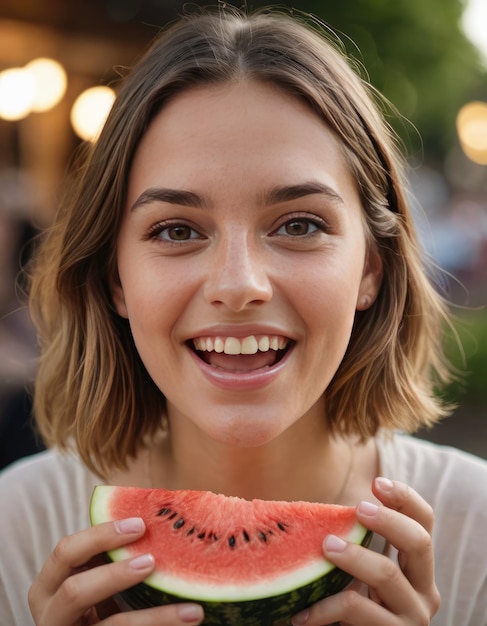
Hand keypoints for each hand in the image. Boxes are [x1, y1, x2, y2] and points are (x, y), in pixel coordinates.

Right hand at [28, 517, 203, 625]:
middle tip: (153, 562)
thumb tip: (160, 514)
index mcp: (48, 584)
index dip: (101, 535)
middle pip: (75, 591)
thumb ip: (110, 554)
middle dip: (116, 575)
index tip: (140, 524)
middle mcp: (51, 614)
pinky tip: (188, 621)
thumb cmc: (96, 599)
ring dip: (156, 618)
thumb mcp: (94, 576)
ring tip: (193, 611)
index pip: (66, 551)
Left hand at [292, 477, 439, 624]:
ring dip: (354, 557)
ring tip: (326, 546)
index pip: (424, 522)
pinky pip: (357, 609)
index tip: (376, 483)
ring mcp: (413, 617)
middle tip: (357, 509)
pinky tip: (302, 612)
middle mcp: (425, 590)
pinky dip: (326, 606)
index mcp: (417, 566)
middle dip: (388, 521)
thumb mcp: (358, 569)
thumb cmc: (351, 604)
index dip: (405, 498)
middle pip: (419, 542)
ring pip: (388, 575)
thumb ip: (356, 540)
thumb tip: (325, 507)